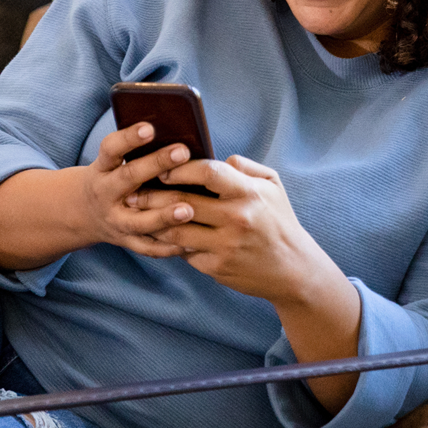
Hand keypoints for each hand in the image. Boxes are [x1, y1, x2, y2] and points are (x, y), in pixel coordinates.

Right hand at [76, 122, 200, 257]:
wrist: (84, 212)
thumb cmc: (112, 177)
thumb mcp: (113, 162)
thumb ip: (138, 151)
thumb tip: (179, 133)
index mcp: (102, 168)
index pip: (111, 149)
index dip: (128, 138)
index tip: (150, 128)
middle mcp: (105, 193)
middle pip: (129, 178)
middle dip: (156, 164)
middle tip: (182, 151)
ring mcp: (115, 220)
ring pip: (139, 220)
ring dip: (163, 216)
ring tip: (188, 209)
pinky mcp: (126, 241)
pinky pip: (148, 247)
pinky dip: (169, 247)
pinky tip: (192, 243)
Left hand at [133, 154, 363, 411]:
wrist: (294, 270)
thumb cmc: (278, 222)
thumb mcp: (272, 186)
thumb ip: (244, 167)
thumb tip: (217, 157)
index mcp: (249, 194)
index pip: (207, 172)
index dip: (180, 167)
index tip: (162, 168)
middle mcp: (237, 219)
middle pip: (182, 201)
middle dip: (152, 195)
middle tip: (134, 191)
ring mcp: (225, 246)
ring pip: (175, 231)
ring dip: (152, 221)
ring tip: (138, 213)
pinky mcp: (217, 268)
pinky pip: (184, 252)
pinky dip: (169, 243)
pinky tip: (156, 235)